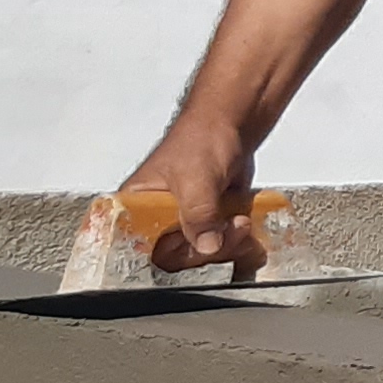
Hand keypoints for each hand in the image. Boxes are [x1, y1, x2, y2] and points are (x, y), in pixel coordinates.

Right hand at [119, 110, 260, 274]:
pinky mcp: (207, 222)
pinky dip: (235, 241)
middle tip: (231, 228)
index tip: (195, 248)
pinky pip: (219, 245)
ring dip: (227, 245)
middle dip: (208, 249)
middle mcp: (156, 218)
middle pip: (175, 258)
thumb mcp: (196, 179)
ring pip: (201, 254)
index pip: (139, 250)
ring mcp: (184, 222)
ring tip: (241, 221)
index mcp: (136, 206)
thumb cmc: (202, 138)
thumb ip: (198, 215)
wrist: (232, 124)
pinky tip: (245, 226)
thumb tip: (207, 246)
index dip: (167, 254)